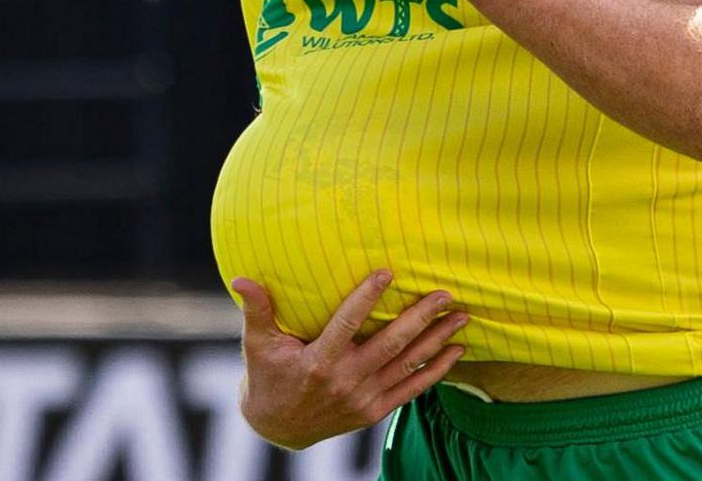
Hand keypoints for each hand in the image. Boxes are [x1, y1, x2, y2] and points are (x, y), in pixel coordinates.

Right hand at [233, 271, 468, 449]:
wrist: (277, 427)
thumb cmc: (268, 377)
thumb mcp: (258, 345)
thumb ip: (257, 311)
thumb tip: (240, 278)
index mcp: (318, 362)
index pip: (347, 325)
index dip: (367, 298)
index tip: (388, 272)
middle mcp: (345, 382)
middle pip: (389, 345)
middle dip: (420, 318)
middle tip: (444, 293)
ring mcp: (362, 399)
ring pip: (406, 365)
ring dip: (436, 340)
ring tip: (461, 317)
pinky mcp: (374, 411)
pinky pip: (412, 390)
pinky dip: (436, 371)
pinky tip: (456, 351)